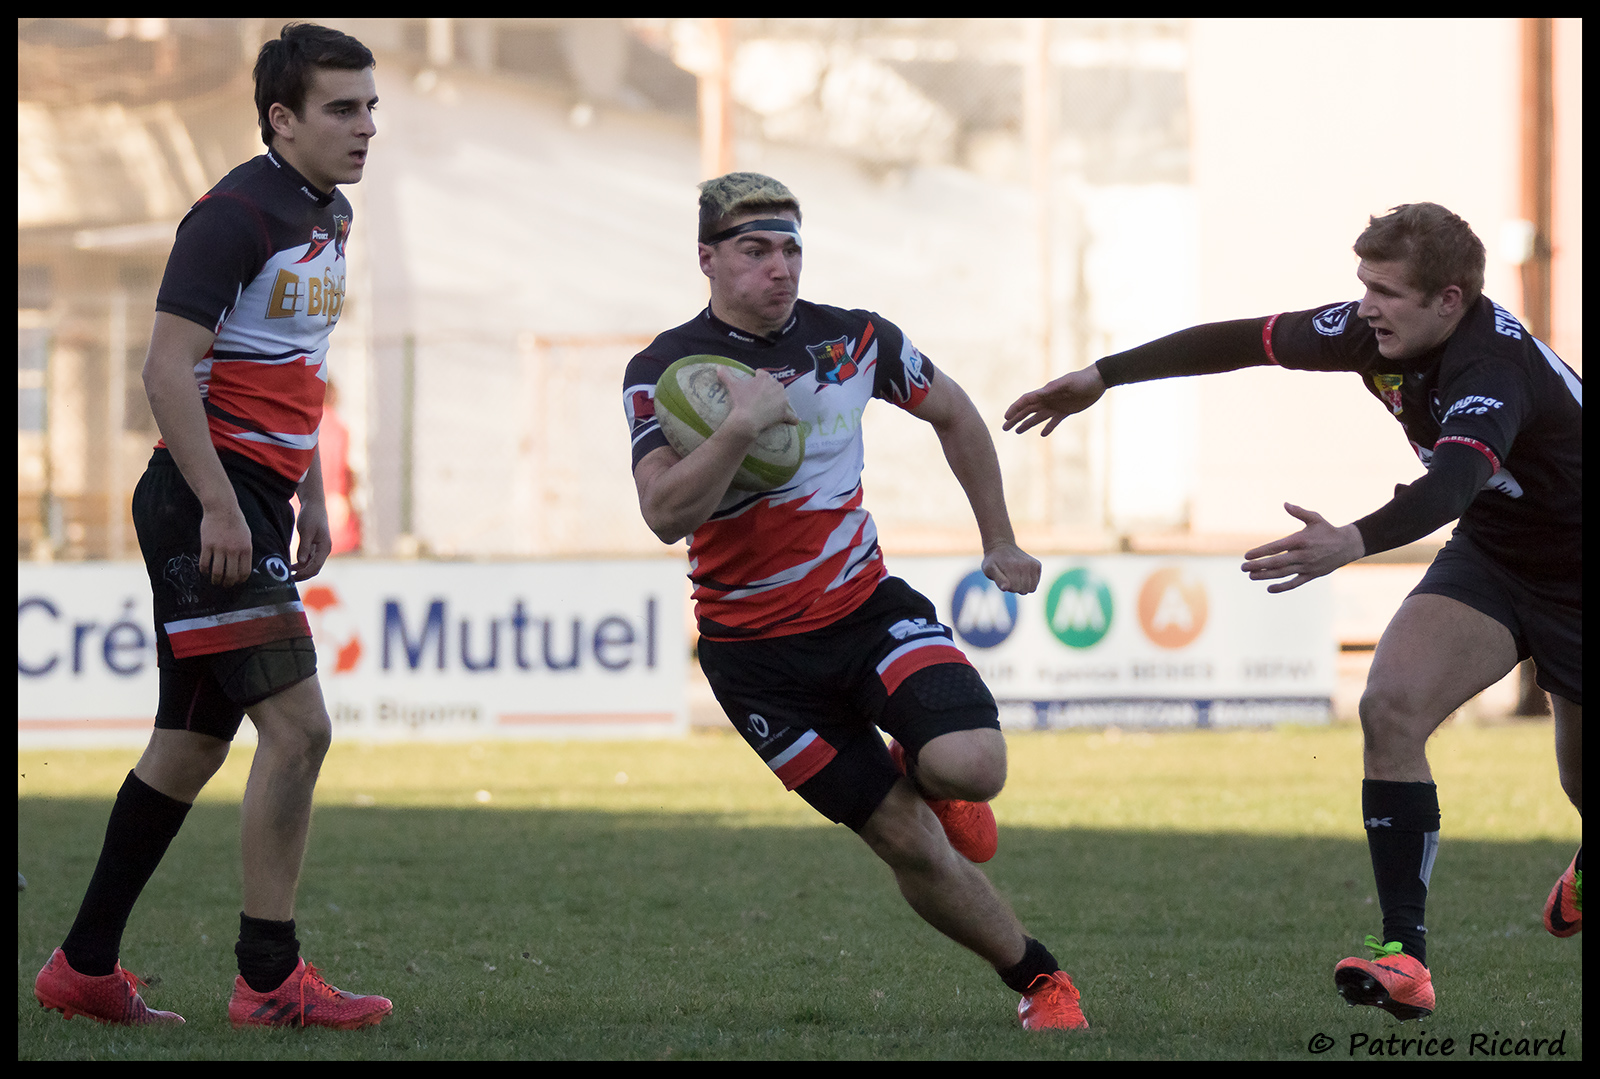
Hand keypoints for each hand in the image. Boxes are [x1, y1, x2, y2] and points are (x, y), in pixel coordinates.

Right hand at [199, 503, 253, 586]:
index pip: (244, 571)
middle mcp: (234, 550)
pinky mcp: (207, 545)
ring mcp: (219, 548)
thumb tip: (243, 567)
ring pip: (217, 572)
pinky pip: (204, 563)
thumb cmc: (236, 522)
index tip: (236, 582)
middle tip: (224, 585)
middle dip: (227, 583)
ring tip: (214, 581)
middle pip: (230, 575)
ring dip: (215, 580)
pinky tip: (204, 572)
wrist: (222, 508)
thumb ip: (245, 551)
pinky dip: (204, 571)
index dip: (240, 580)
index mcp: (246, 549)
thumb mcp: (247, 536)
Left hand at [292, 500, 332, 580]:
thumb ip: (304, 547)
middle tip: (289, 578)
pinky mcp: (314, 546)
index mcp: (325, 547)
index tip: (292, 576)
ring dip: (301, 570)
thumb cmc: (311, 516)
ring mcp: (320, 549)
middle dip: (303, 575)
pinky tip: (291, 566)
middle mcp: (324, 550)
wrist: (314, 504)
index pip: (316, 566)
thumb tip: (301, 563)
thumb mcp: (306, 531)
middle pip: (315, 568)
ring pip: (311, 565)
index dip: (305, 574)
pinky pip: (308, 559)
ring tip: (287, 574)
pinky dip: (301, 564)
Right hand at [719, 366, 797, 439]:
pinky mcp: (784, 413)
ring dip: (779, 401)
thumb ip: (726, 374)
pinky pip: (791, 416)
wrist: (747, 419)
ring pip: (783, 398)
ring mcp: (783, 400)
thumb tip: (718, 365)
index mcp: (766, 378)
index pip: (763, 374)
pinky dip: (792, 418)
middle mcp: (777, 386)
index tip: (753, 385)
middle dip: (769, 390)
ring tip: (771, 407)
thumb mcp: (732, 385)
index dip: (757, 379)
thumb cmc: (741, 401)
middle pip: (774, 385)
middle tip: (759, 398)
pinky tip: (794, 421)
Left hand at [982, 541, 1041, 594]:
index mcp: (1013, 567)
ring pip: (1031, 588)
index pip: (1015, 589)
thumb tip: (1006, 588)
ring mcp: (1033, 564)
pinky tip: (1022, 574)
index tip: (1003, 578)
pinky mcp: (1037, 565)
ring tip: (1015, 576)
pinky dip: (1029, 582)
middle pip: (1024, 590)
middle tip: (1009, 576)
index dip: (1008, 587)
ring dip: (1023, 586)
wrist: (1002, 546)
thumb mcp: (989, 569)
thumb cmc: (993, 561)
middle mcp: (1025, 565)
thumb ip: (998, 579)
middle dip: (1015, 587)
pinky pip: (1035, 583)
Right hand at [1002, 366, 1105, 436]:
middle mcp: (1048, 399)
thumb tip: (1038, 394)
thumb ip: (1053, 389)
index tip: (1006, 417)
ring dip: (1026, 424)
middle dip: (1015, 418)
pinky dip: (1048, 427)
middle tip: (1004, 428)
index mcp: (1046, 392)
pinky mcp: (1066, 411)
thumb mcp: (1067, 383)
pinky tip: (1042, 434)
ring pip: (1037, 417)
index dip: (1015, 409)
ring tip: (1016, 431)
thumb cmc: (1082, 380)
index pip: (1026, 401)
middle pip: (1027, 410)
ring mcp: (1056, 406)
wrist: (1097, 381)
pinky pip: (1054, 421)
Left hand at [1241, 503, 1364, 592]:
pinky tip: (1269, 588)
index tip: (1246, 556)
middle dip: (1258, 566)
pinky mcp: (1312, 575)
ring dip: (1266, 576)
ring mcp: (1307, 566)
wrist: (1347, 545)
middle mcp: (1303, 555)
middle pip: (1277, 563)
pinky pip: (1295, 583)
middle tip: (1243, 568)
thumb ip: (1299, 512)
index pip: (1276, 548)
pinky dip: (1282, 587)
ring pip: (1283, 574)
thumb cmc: (1327, 530)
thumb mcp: (1314, 518)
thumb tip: (1285, 503)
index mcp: (1301, 540)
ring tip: (1251, 576)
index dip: (1260, 552)